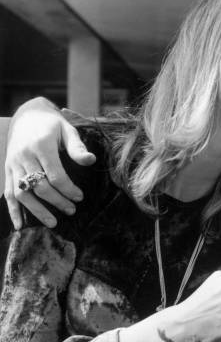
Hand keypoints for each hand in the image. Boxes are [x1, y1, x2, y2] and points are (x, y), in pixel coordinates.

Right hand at [4, 99, 95, 228]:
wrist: (27, 116)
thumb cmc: (52, 125)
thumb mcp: (67, 130)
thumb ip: (77, 147)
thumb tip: (91, 160)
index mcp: (41, 146)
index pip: (54, 175)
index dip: (68, 189)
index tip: (80, 197)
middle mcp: (24, 156)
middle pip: (39, 186)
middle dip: (57, 201)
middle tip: (72, 210)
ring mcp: (13, 164)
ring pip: (22, 193)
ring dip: (37, 210)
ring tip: (53, 223)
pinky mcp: (8, 170)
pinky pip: (8, 193)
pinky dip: (13, 210)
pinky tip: (19, 225)